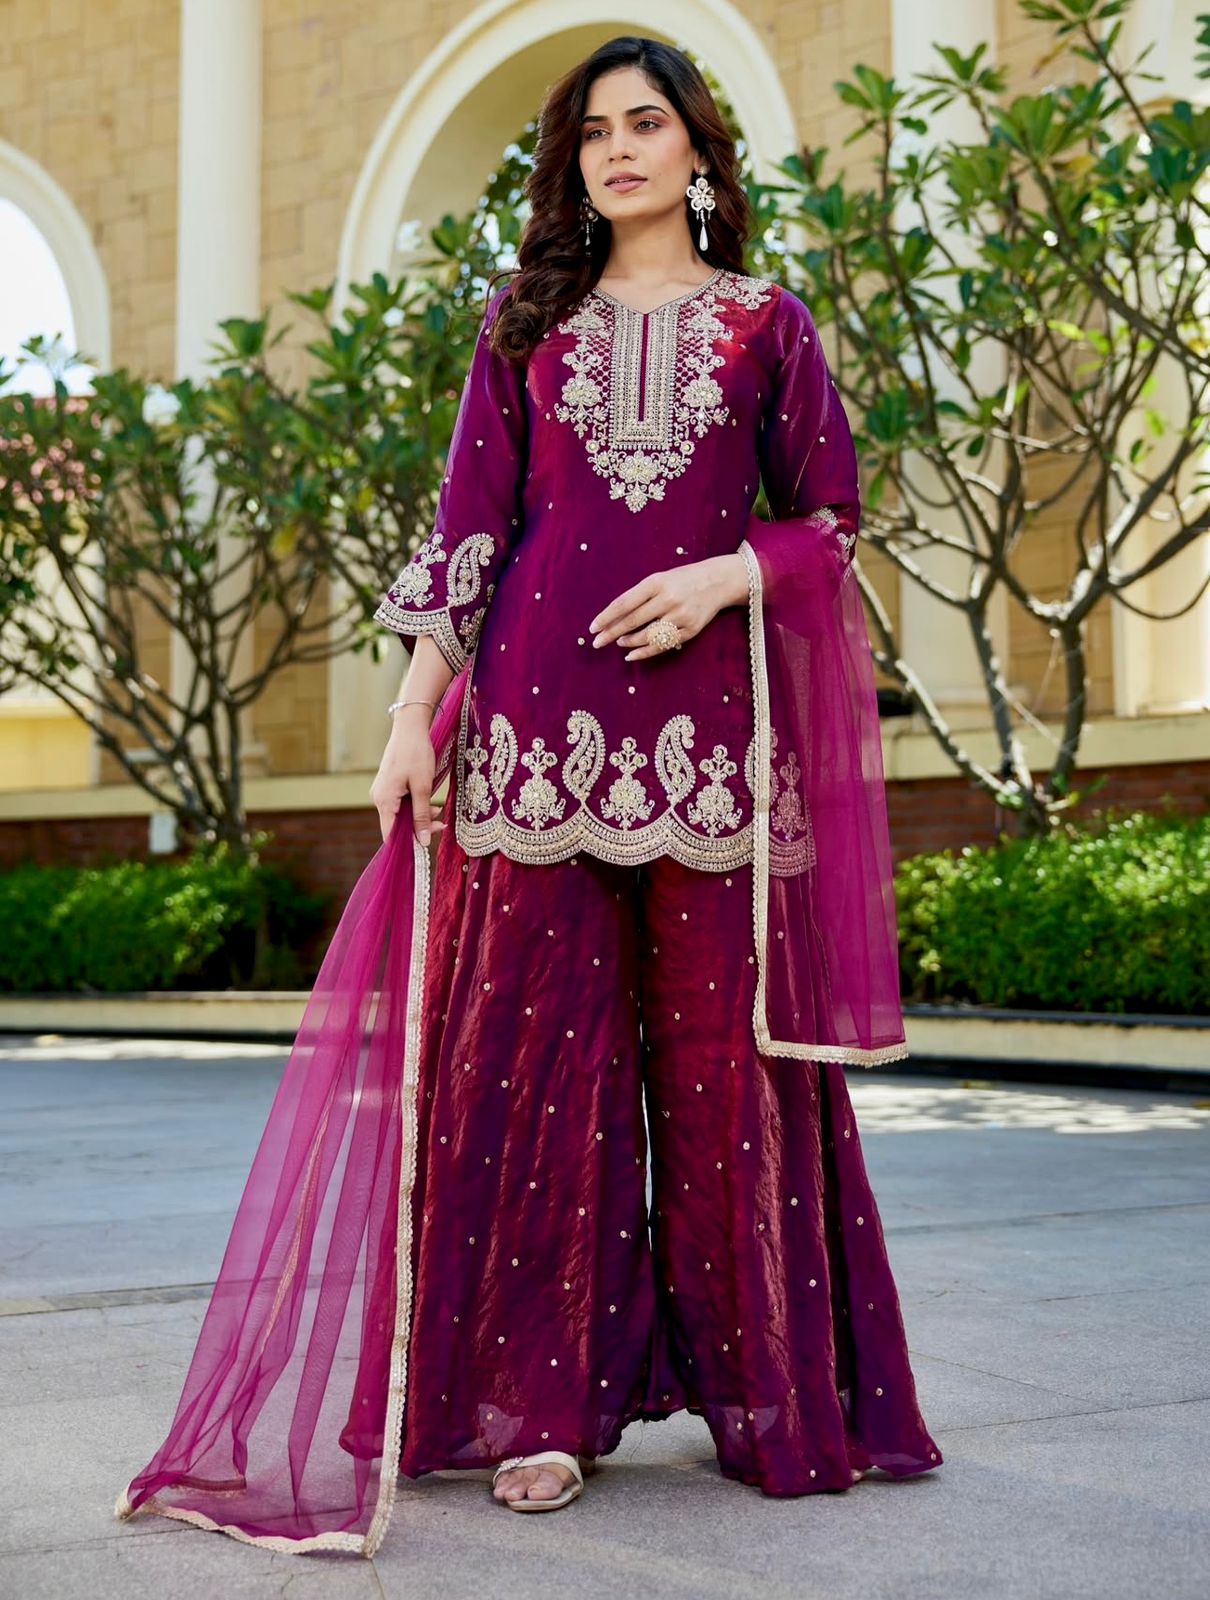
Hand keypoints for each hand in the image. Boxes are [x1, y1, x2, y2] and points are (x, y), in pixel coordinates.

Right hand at [369, 708, 447, 845]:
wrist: (410, 727)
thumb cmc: (416, 754)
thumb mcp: (423, 787)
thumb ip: (422, 815)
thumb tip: (422, 842)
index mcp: (383, 800)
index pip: (390, 834)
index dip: (406, 844)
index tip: (425, 847)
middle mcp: (378, 798)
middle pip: (397, 825)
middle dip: (419, 827)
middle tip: (442, 825)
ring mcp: (383, 791)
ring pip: (401, 814)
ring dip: (420, 816)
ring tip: (440, 812)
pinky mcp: (389, 786)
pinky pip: (401, 803)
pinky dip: (416, 805)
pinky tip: (431, 803)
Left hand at [588, 554, 746, 659]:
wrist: (718, 581)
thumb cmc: (682, 580)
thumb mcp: (659, 579)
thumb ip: (639, 596)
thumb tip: (613, 618)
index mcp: (656, 582)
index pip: (624, 603)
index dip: (606, 617)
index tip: (592, 628)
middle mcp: (668, 599)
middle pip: (633, 621)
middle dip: (612, 633)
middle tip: (597, 642)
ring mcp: (680, 615)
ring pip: (647, 635)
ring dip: (629, 642)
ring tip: (619, 642)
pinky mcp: (691, 629)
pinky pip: (663, 645)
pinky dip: (644, 652)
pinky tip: (631, 655)